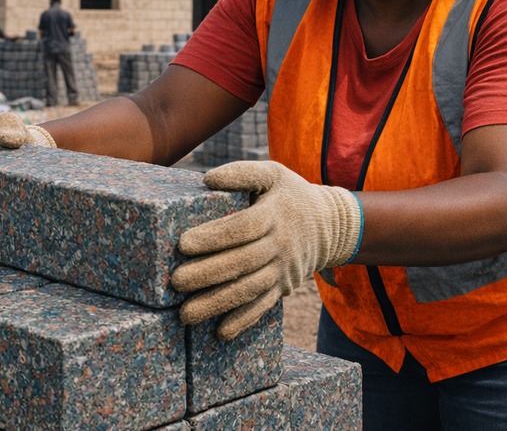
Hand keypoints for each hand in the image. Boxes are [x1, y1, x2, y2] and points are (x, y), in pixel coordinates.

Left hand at [171, 161, 361, 338]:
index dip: (214, 237)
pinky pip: (263, 306)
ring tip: (186, 314)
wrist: (331, 225)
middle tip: (176, 281)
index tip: (183, 244)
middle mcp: (280, 245)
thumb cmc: (290, 196)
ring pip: (249, 289)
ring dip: (217, 304)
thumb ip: (242, 173)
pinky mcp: (284, 288)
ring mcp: (283, 270)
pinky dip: (243, 320)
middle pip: (242, 262)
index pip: (242, 227)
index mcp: (274, 214)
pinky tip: (220, 332)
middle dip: (207, 274)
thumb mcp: (273, 174)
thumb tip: (208, 179)